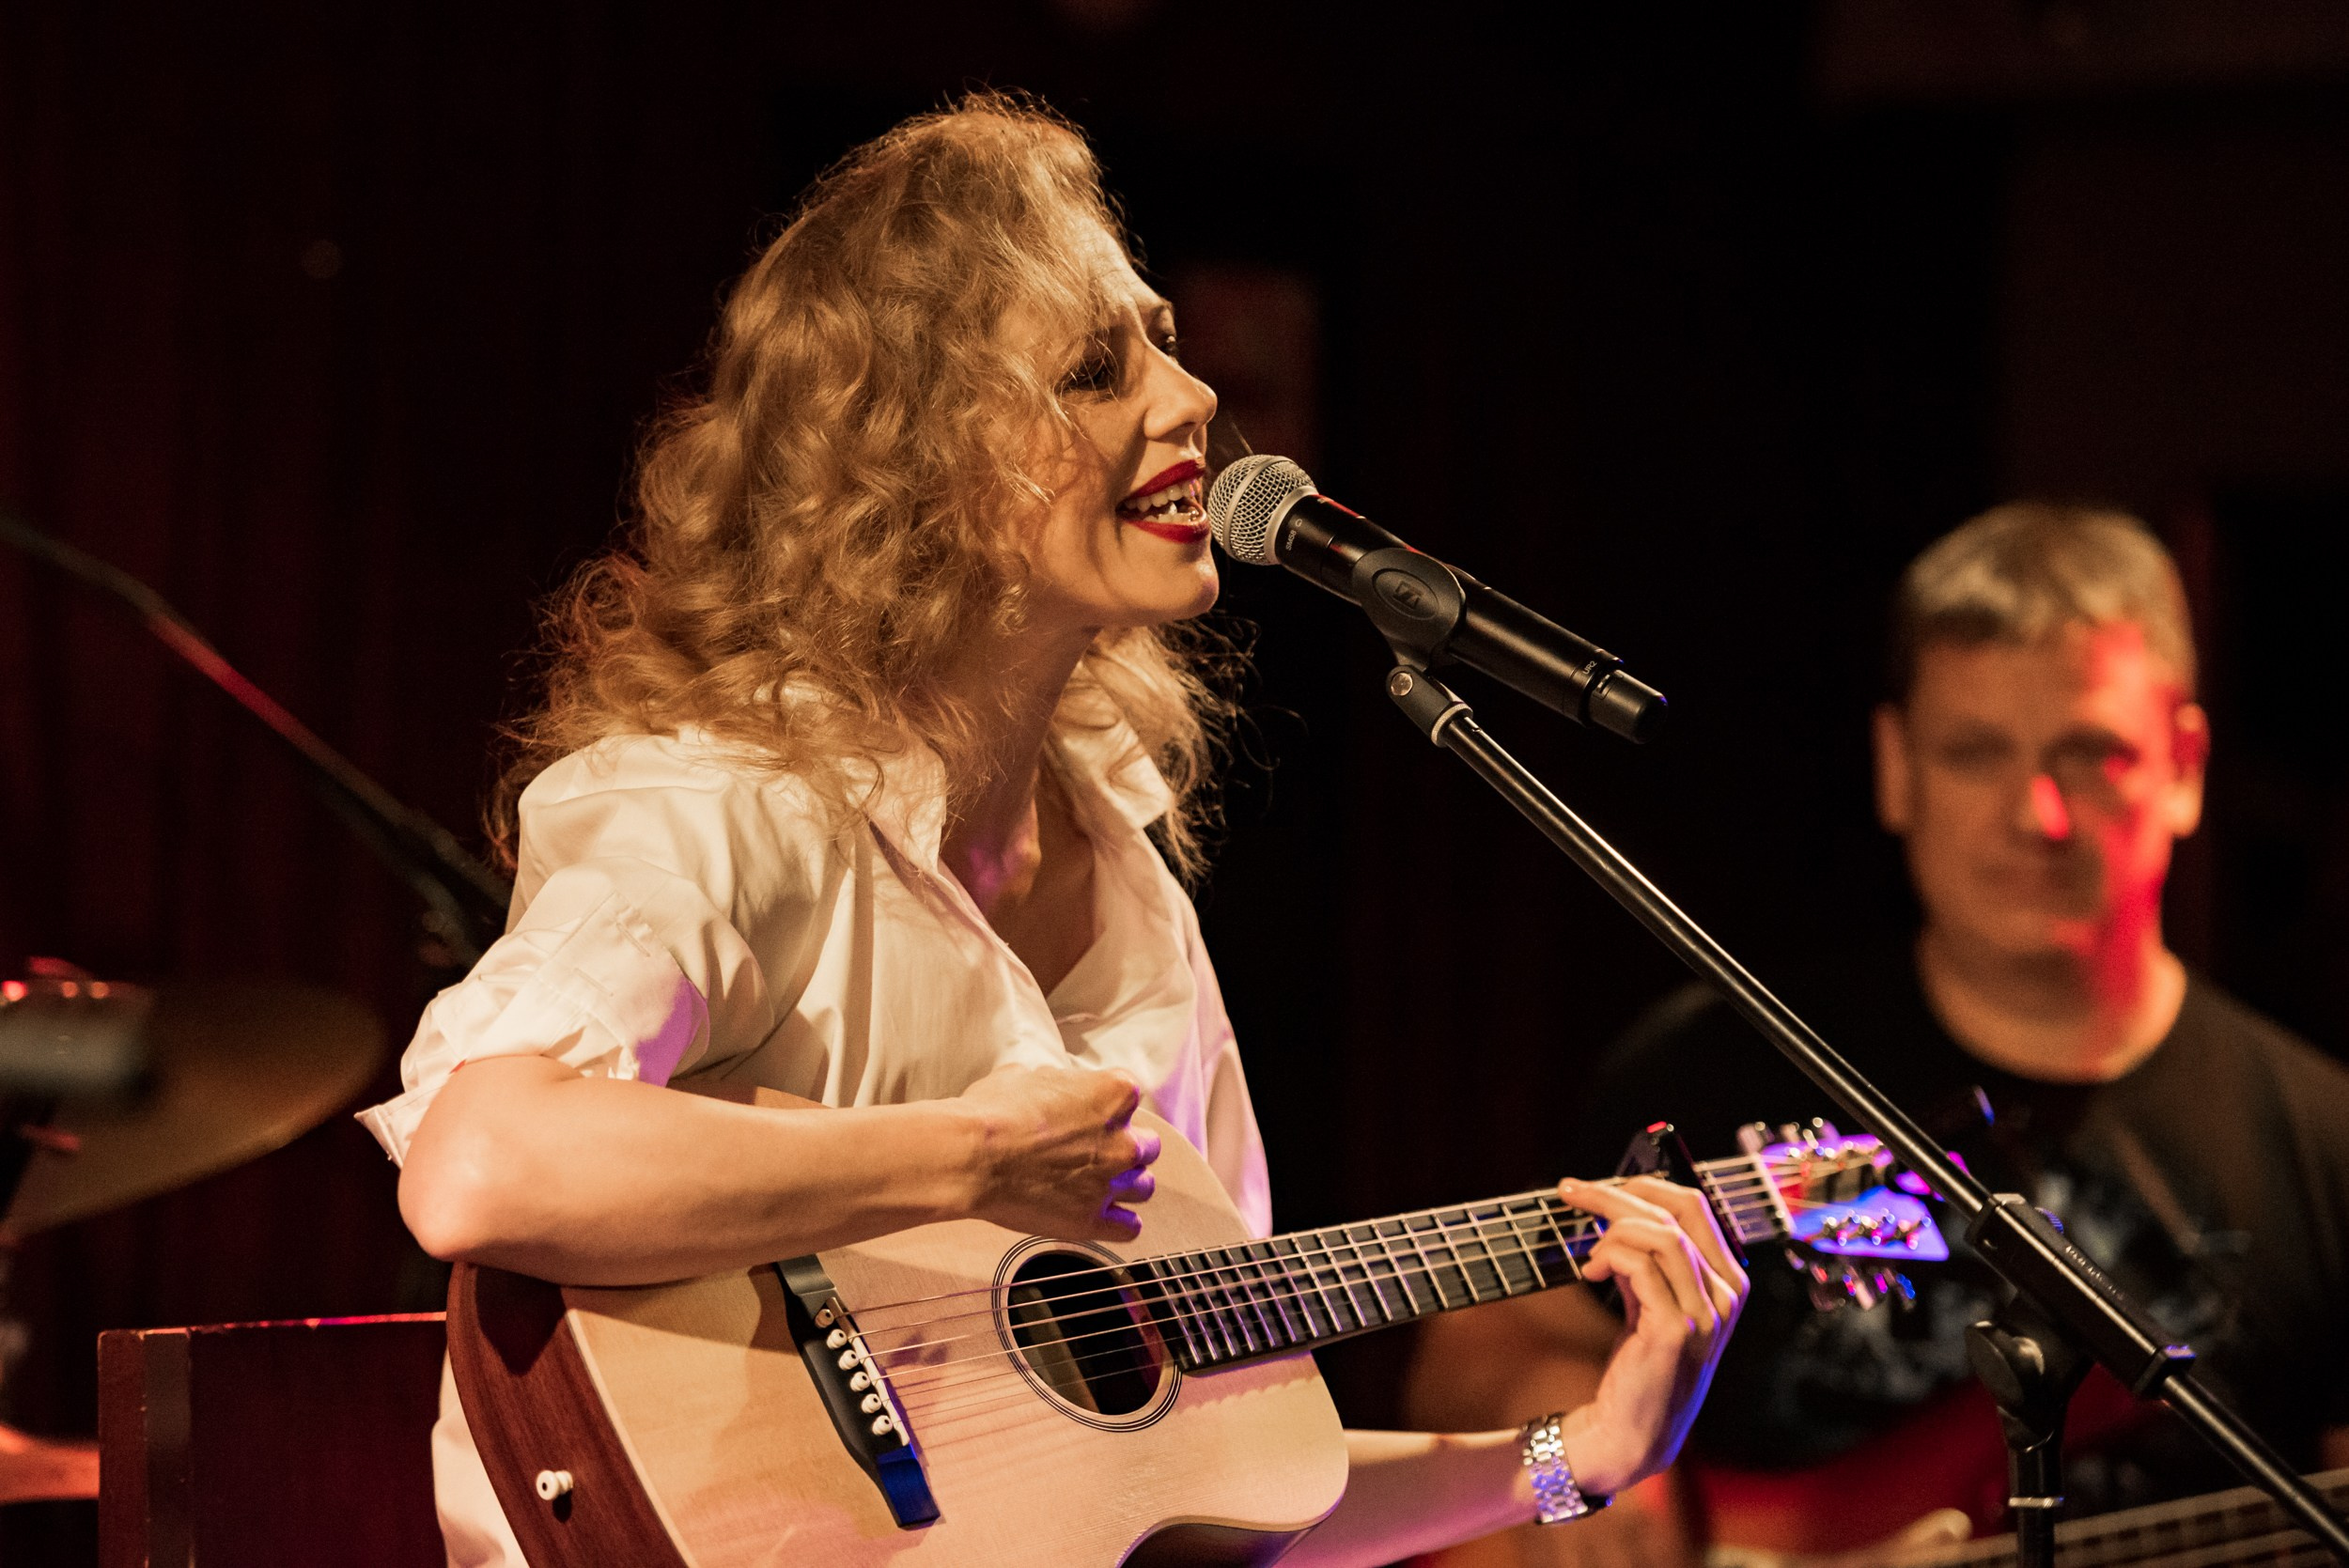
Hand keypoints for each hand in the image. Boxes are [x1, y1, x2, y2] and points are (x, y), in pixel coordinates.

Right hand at [956, 1063, 1161, 1240]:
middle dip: (1124, 1147)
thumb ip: (1055, 1084)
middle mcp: (1122, 1141)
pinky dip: (1119, 1222)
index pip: (1129, 1096)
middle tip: (1096, 1150)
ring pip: (1144, 1187)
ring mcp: (1110, 1184)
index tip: (1089, 1114)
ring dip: (1126, 1184)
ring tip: (1099, 1184)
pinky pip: (1129, 1228)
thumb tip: (1050, 1088)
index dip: (1106, 1106)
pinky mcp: (1092, 1221)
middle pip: (1146, 1145)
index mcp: (1113, 1095)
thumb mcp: (1026, 1075)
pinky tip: (1102, 1215)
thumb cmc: (993, 1113)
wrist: (970, 1157)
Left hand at [1554, 1175, 1747, 1497]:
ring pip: (1660, 1234)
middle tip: (1571, 1191)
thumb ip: (1649, 1261)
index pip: (1695, 1206)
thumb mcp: (1652, 1302)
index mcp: (1728, 1281)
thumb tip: (1615, 1209)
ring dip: (1609, 1226)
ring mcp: (1705, 1313)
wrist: (1632, 1432)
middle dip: (1618, 1192)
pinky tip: (1591, 1272)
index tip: (1599, 1184)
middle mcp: (1726, 1294)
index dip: (1645, 1185)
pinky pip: (1641, 1266)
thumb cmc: (1640, 1365)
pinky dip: (1609, 1256)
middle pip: (1678, 1210)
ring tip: (1586, 1254)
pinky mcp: (1675, 1330)